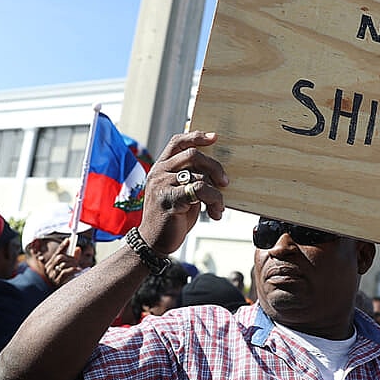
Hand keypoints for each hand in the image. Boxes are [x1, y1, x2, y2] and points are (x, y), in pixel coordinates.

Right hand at [45, 243, 83, 287]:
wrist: (60, 298)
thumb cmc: (64, 283)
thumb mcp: (69, 269)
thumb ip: (73, 259)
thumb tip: (78, 248)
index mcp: (50, 266)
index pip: (56, 253)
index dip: (63, 246)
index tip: (69, 240)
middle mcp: (49, 270)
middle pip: (60, 257)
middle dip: (70, 257)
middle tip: (76, 261)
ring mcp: (52, 276)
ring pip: (63, 264)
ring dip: (73, 264)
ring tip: (78, 267)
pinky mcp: (57, 282)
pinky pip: (65, 272)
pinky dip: (73, 269)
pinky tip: (79, 270)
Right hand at [138, 131, 227, 253]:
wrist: (154, 242)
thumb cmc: (171, 218)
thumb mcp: (180, 193)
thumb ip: (191, 178)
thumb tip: (217, 171)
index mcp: (161, 167)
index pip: (177, 142)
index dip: (196, 137)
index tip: (215, 138)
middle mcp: (159, 173)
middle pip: (192, 155)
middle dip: (214, 166)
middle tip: (225, 182)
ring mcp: (162, 185)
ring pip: (199, 175)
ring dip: (217, 192)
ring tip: (218, 207)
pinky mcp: (169, 199)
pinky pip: (199, 190)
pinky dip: (213, 200)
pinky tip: (214, 213)